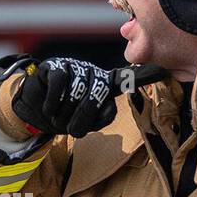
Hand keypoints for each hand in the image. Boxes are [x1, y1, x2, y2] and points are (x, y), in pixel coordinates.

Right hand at [13, 58, 166, 137]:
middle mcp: (93, 73)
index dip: (145, 74)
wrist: (33, 111)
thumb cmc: (63, 116)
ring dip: (65, 113)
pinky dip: (54, 102)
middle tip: (73, 130)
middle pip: (98, 94)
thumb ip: (99, 118)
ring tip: (58, 119)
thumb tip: (107, 108)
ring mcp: (75, 67)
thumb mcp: (85, 123)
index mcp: (105, 86)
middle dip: (84, 117)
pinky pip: (60, 84)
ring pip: (78, 90)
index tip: (163, 71)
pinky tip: (48, 108)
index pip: (127, 79)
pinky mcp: (56, 66)